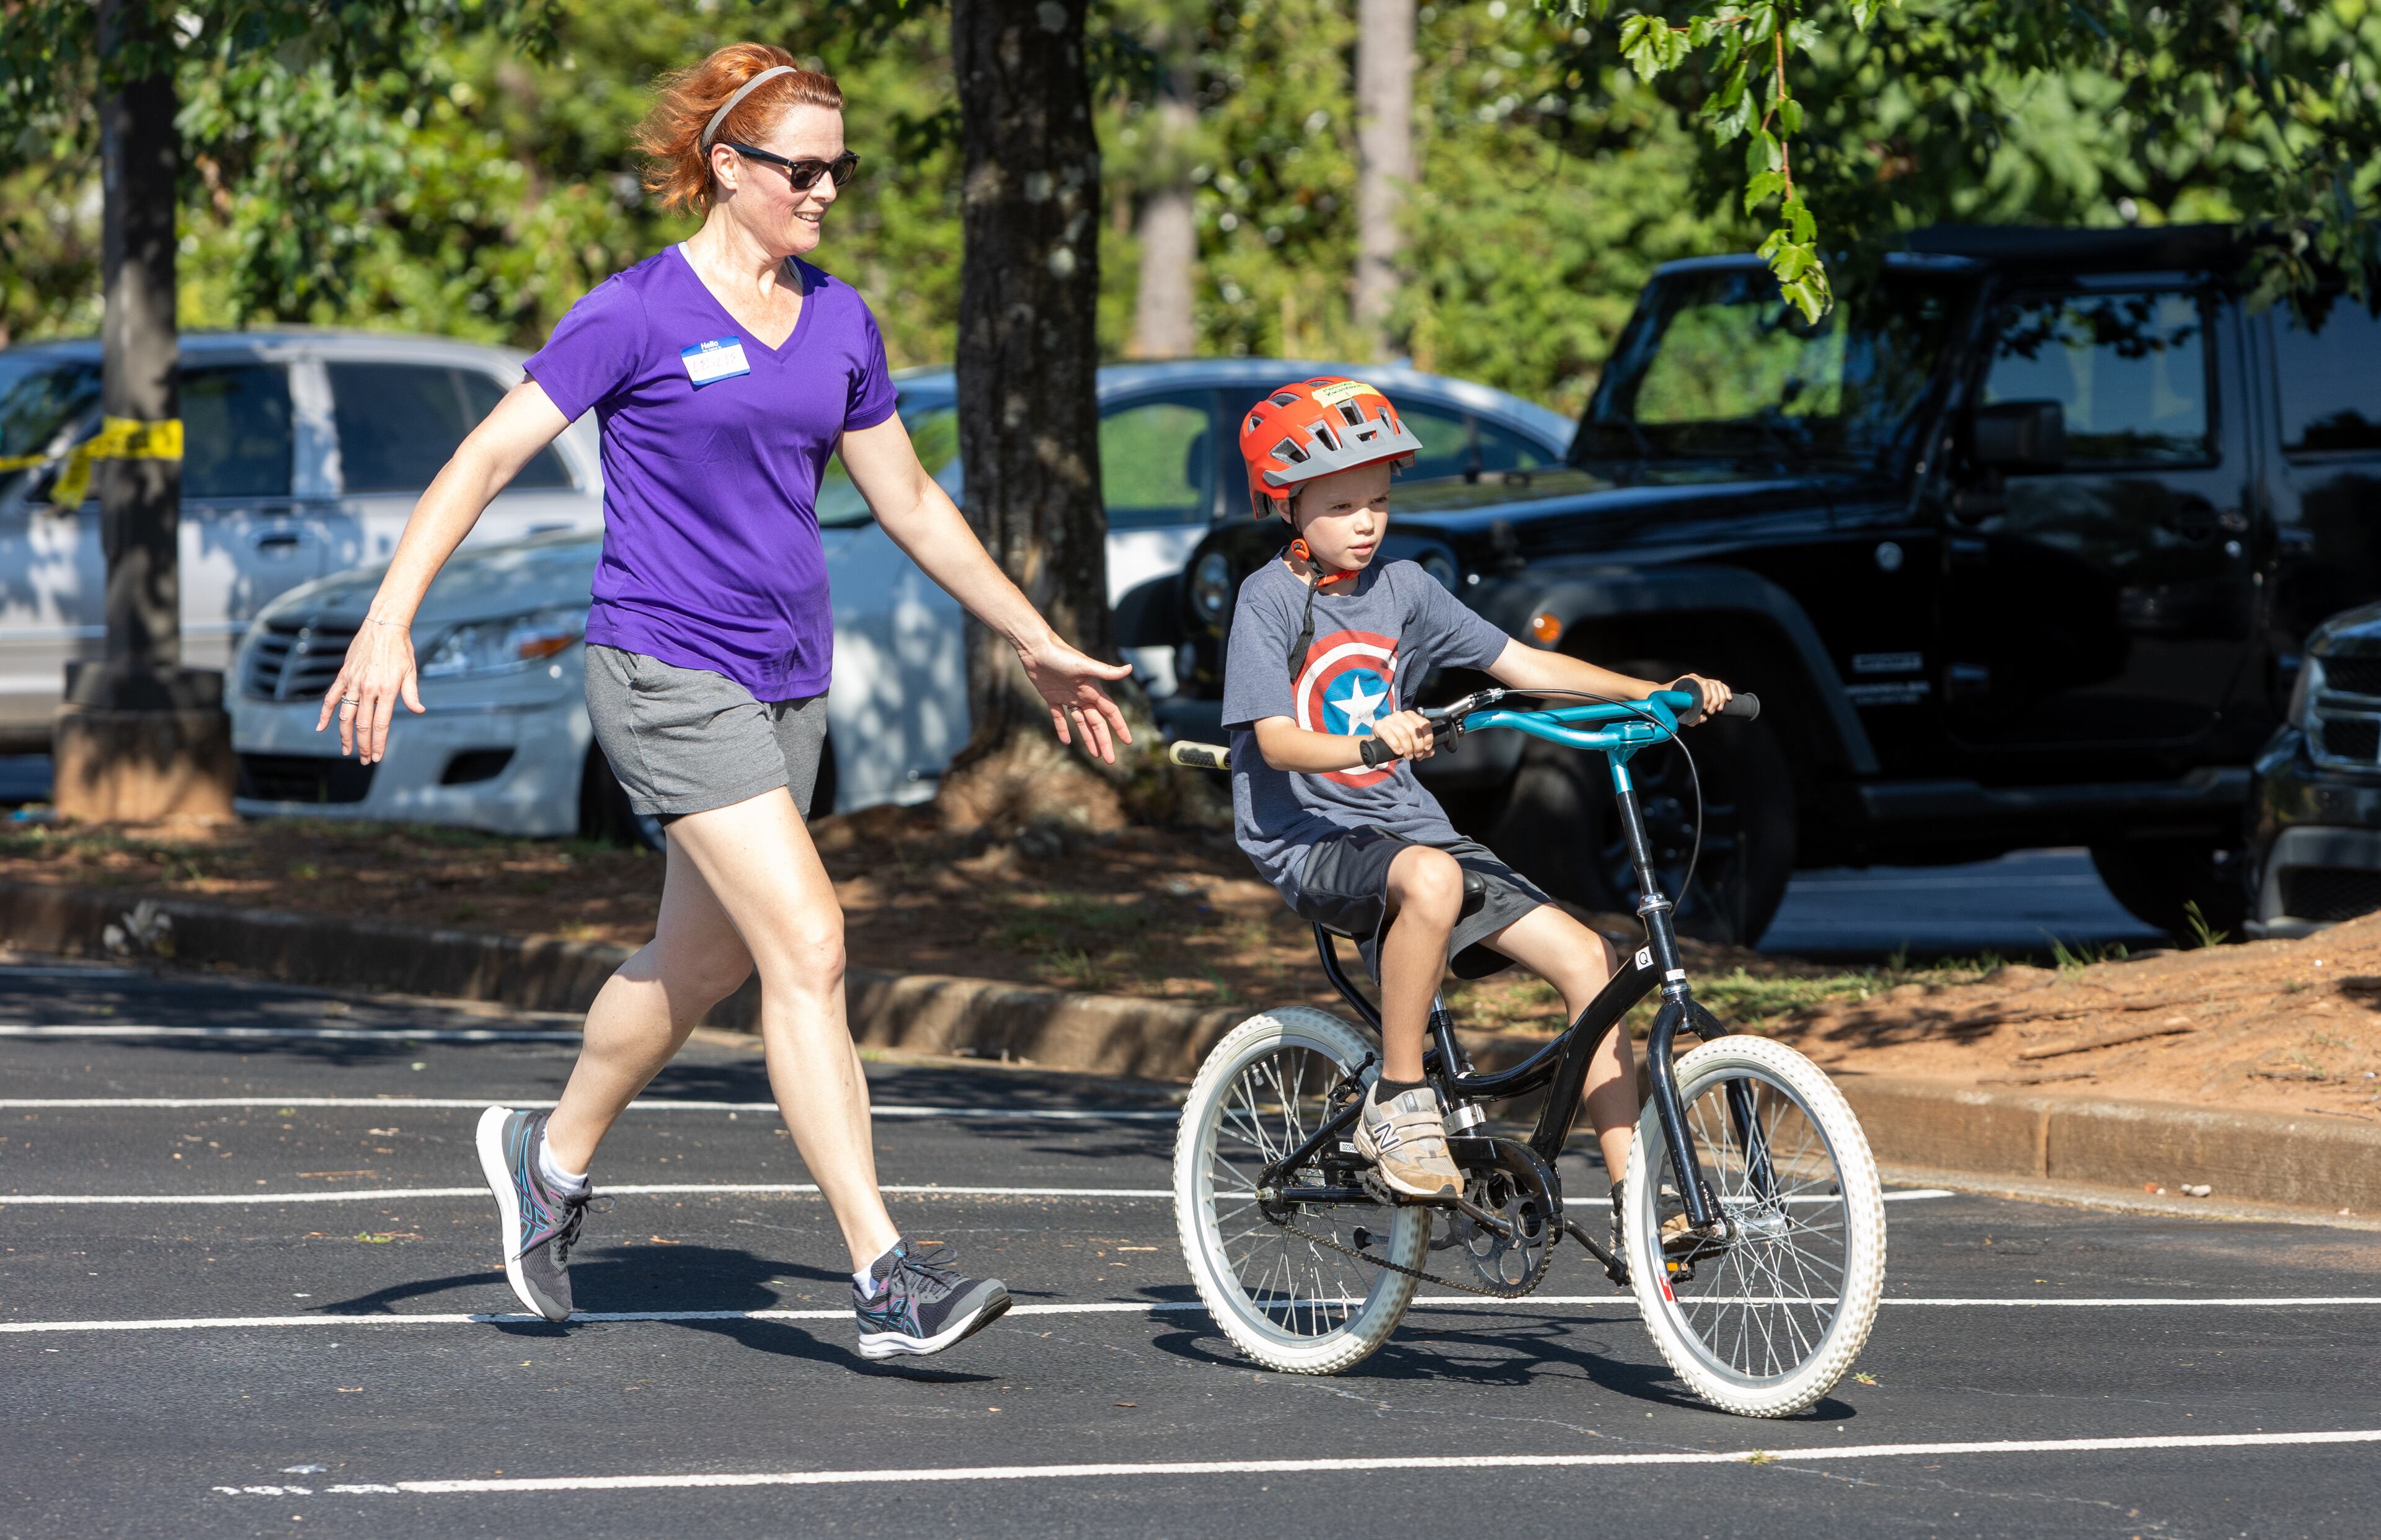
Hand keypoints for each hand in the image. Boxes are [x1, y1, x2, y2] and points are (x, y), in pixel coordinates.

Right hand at [317, 617, 424, 762]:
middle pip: (363, 725)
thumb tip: (418, 711)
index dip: (378, 743)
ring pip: (345, 716)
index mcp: (387, 690)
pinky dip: (325, 713)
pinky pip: (331, 697)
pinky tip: (321, 727)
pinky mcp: (344, 675)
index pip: (381, 724)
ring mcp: (354, 682)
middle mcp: (369, 689)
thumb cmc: (401, 649)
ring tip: (346, 750)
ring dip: (345, 735)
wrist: (384, 626)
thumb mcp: (411, 672)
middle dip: (363, 745)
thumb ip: (412, 694)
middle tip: (363, 759)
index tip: (376, 756)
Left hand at [1019, 637, 1134, 763]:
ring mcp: (1067, 696)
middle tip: (1109, 760)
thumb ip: (1106, 671)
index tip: (1128, 741)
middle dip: (1104, 741)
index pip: (1110, 712)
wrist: (1036, 648)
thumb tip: (1130, 668)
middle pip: (1096, 723)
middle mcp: (1083, 695)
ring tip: (1095, 755)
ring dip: (1088, 738)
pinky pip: (1059, 717)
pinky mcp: (1052, 697)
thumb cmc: (1061, 655)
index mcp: (1092, 690)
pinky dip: (1062, 728)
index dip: (1119, 727)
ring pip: (1081, 722)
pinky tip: (1066, 741)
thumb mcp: (1085, 665)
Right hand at [1369, 709, 1435, 762]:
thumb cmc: (1396, 742)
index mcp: (1411, 715)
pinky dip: (1396, 745)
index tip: (1427, 748)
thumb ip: (1422, 747)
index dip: (1428, 737)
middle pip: (1414, 730)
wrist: (1376, 744)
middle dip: (1418, 746)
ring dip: (1408, 748)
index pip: (1424, 723)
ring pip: (1403, 734)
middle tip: (1417, 755)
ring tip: (1408, 756)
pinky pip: (1390, 735)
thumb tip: (1430, 752)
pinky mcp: (1379, 725)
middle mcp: (1400, 715)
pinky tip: (1399, 751)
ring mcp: (1389, 719)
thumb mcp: (1411, 744)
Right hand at [1667, 673, 1732, 725]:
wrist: (1659, 700)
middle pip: (1716, 685)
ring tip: (1708, 708)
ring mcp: (1692, 679)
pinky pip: (1700, 683)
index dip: (1725, 692)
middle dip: (1719, 699)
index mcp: (1702, 685)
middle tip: (1714, 710)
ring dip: (1712, 698)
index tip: (1727, 702)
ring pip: (1709, 684)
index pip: (1718, 685)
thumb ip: (1696, 717)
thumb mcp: (1688, 713)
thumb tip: (1704, 718)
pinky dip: (1705, 693)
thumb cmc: (1674, 706)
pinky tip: (1703, 702)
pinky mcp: (1686, 679)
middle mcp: (1698, 680)